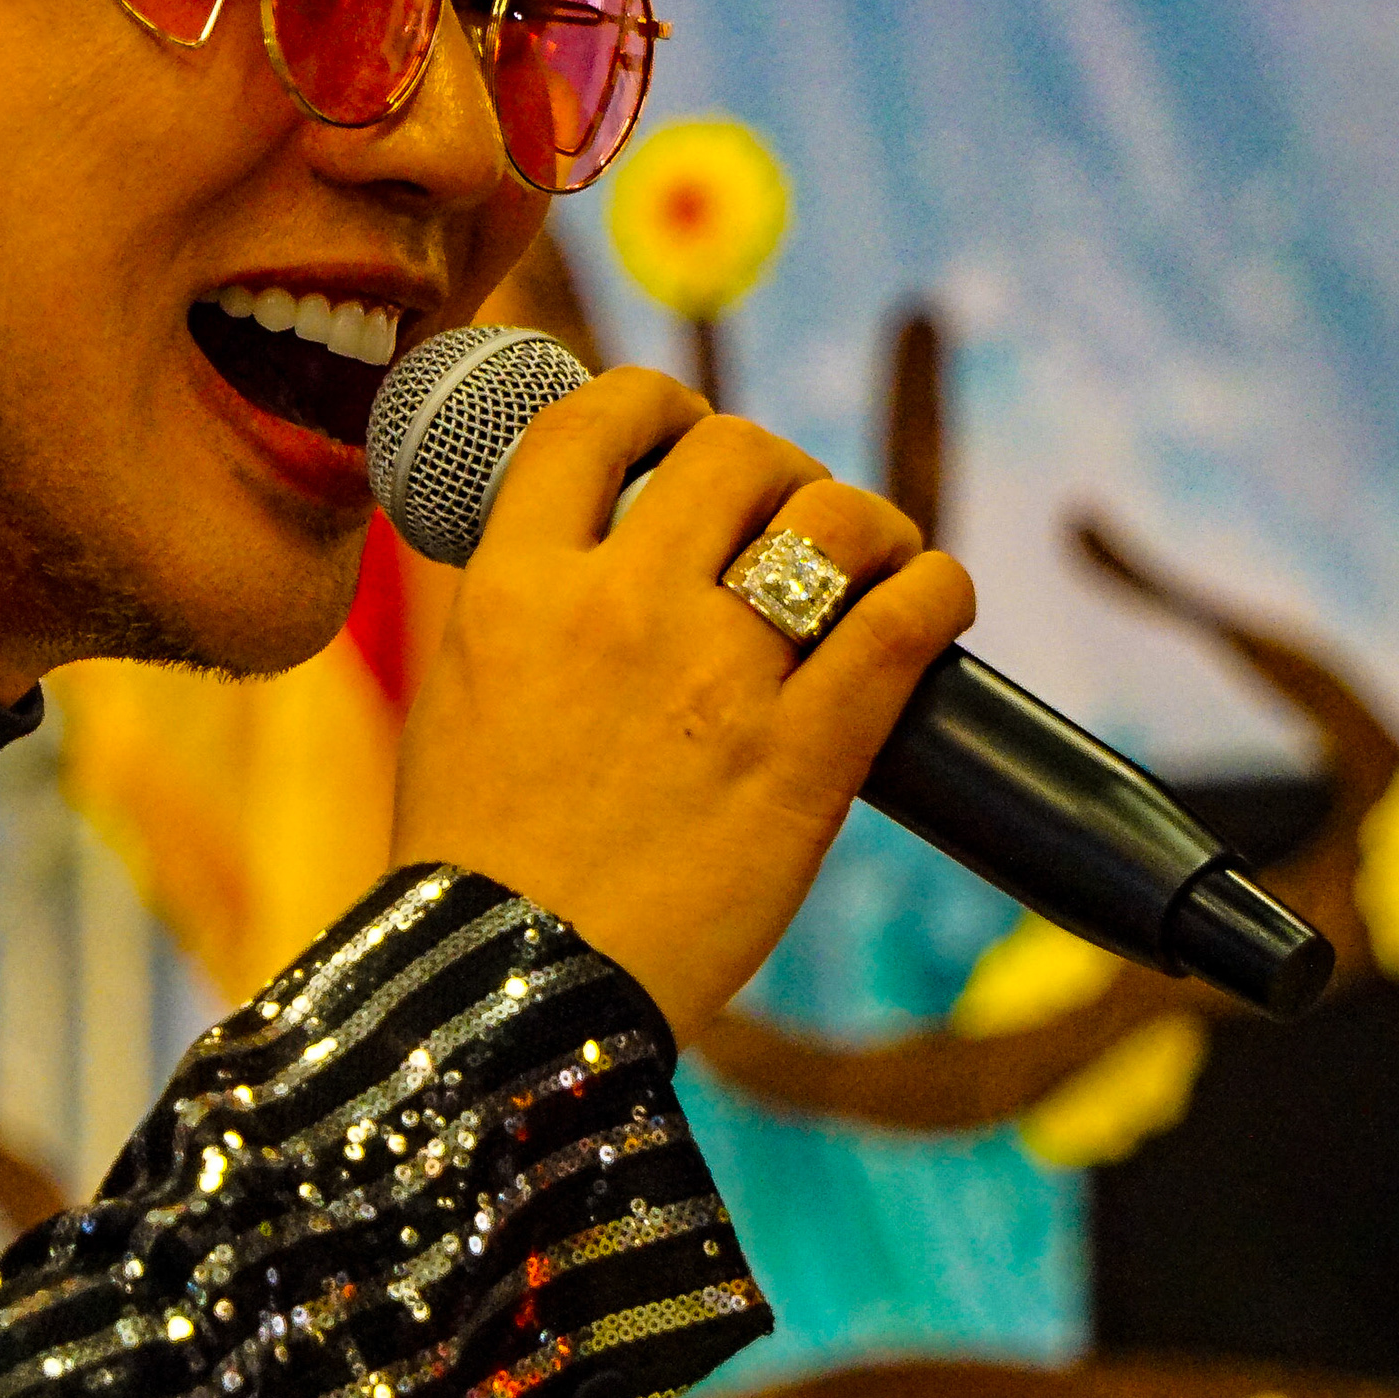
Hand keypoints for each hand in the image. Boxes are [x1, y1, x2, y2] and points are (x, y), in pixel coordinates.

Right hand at [387, 368, 976, 1042]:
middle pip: (734, 451)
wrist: (516, 995)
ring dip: (869, 522)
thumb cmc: (482, 862)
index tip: (682, 430)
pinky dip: (937, 590)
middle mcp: (618, 606)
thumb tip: (590, 546)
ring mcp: (716, 677)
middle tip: (788, 520)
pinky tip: (935, 601)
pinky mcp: (804, 756)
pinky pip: (906, 620)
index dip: (656, 402)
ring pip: (832, 516)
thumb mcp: (461, 693)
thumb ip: (523, 607)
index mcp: (516, 586)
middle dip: (776, 467)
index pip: (594, 417)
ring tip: (877, 559)